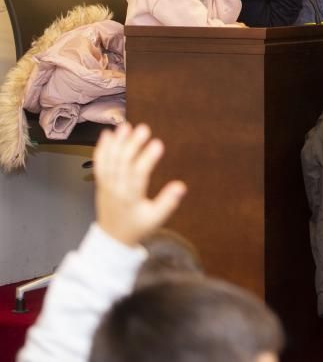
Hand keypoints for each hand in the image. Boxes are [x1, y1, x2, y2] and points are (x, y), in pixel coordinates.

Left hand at [93, 123, 186, 246]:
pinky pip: (99, 164)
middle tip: (143, 129)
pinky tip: (107, 135)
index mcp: (130, 198)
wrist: (113, 238)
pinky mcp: (101, 183)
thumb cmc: (137, 226)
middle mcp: (116, 189)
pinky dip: (102, 149)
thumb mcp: (156, 218)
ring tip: (125, 126)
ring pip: (110, 161)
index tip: (158, 144)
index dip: (147, 158)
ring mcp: (106, 185)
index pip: (138, 174)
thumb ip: (168, 202)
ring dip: (116, 143)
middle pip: (122, 163)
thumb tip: (181, 186)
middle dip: (132, 144)